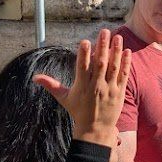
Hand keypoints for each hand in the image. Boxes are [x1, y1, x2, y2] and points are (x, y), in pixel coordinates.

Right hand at [33, 29, 132, 147]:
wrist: (95, 129)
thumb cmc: (78, 111)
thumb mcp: (64, 98)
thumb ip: (51, 85)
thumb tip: (34, 77)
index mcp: (82, 86)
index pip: (83, 67)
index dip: (84, 54)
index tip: (85, 41)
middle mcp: (96, 86)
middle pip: (100, 63)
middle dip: (102, 46)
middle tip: (104, 31)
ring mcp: (109, 89)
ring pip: (114, 67)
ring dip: (116, 51)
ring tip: (118, 37)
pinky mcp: (119, 92)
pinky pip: (123, 75)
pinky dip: (125, 63)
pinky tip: (127, 51)